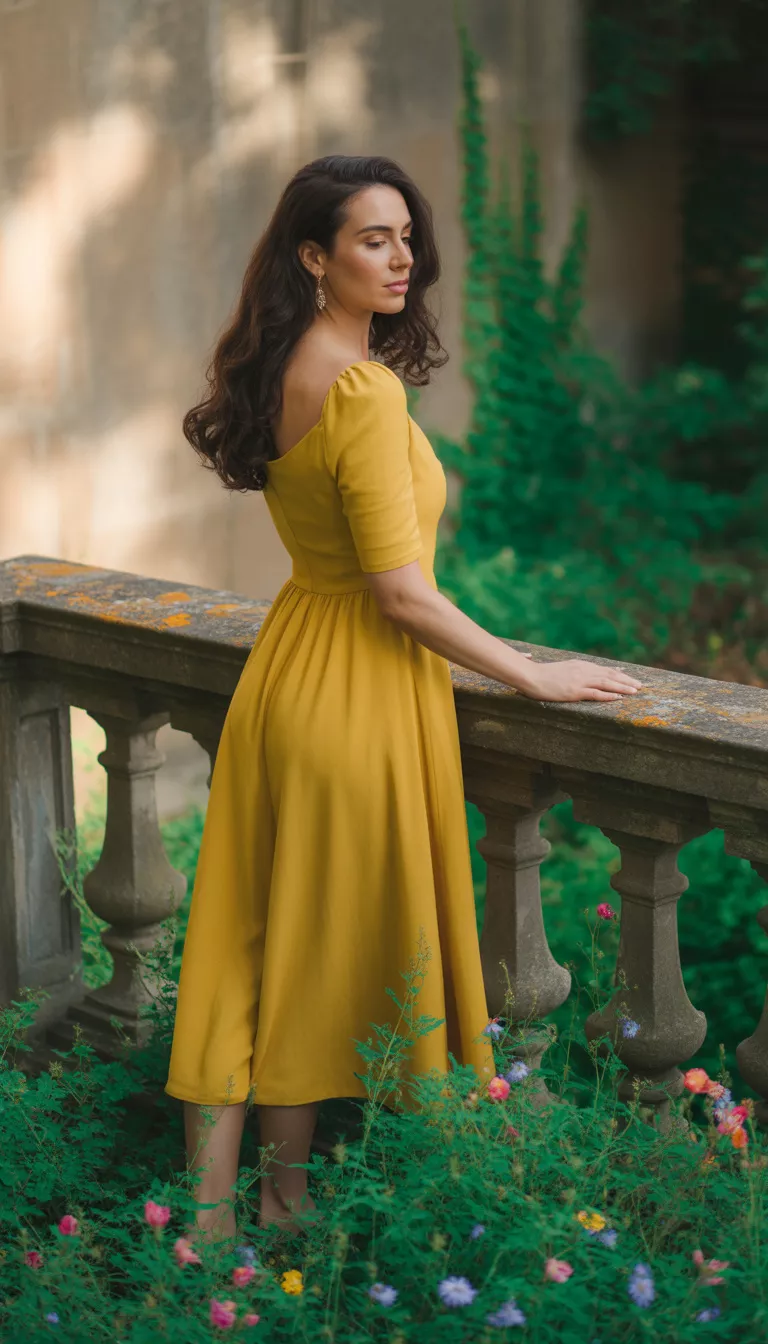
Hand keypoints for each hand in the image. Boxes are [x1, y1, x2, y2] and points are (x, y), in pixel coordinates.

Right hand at [517, 658, 643, 702]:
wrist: (531, 676)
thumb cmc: (542, 675)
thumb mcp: (562, 669)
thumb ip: (574, 671)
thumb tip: (582, 675)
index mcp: (580, 665)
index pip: (604, 669)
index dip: (619, 674)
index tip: (630, 677)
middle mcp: (583, 670)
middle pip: (610, 675)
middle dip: (626, 680)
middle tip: (640, 685)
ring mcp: (580, 680)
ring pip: (606, 683)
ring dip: (622, 687)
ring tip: (635, 691)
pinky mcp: (575, 691)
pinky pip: (595, 693)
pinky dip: (609, 695)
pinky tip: (619, 697)